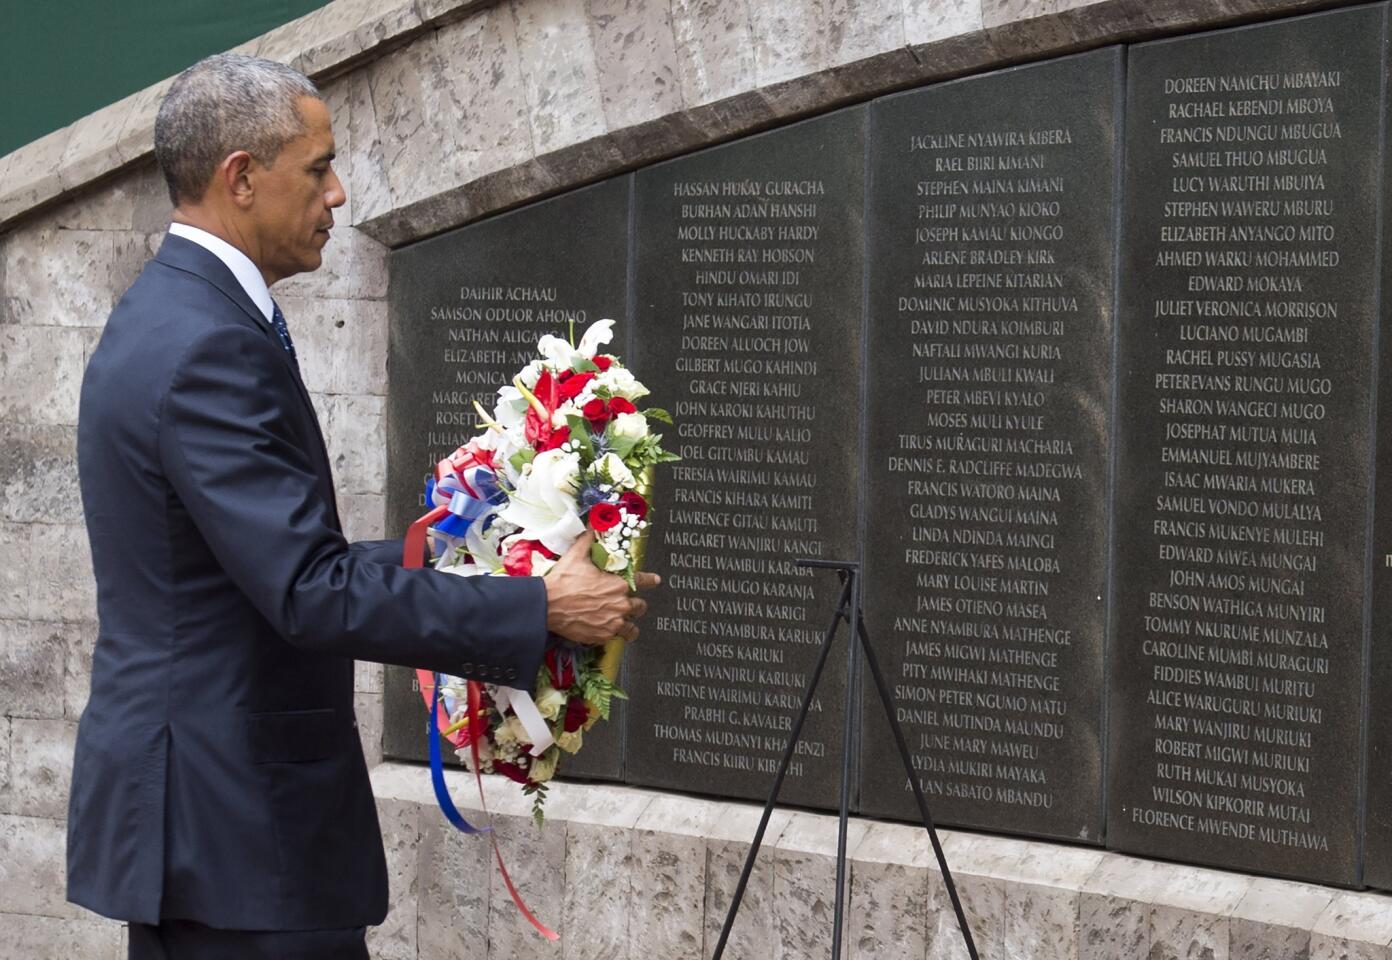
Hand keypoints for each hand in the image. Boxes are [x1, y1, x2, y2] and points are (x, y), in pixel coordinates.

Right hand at [544, 531, 660, 645]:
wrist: (547, 605)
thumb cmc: (563, 580)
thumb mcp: (577, 555)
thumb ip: (589, 539)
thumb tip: (594, 524)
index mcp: (619, 584)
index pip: (643, 581)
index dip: (650, 580)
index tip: (656, 581)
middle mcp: (620, 604)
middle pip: (640, 606)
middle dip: (637, 605)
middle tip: (632, 605)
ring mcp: (613, 622)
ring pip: (632, 627)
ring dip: (630, 625)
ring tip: (628, 626)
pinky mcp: (603, 636)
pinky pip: (616, 637)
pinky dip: (614, 634)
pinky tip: (609, 631)